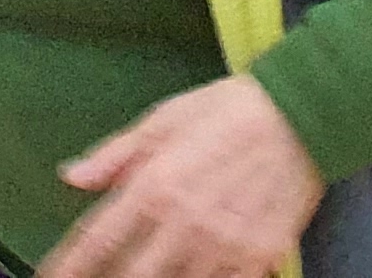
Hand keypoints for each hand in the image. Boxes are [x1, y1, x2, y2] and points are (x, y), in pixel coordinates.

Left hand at [38, 76, 322, 277]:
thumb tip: (71, 176)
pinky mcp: (258, 258)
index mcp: (154, 186)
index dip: (69, 266)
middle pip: (131, 276)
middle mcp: (184, 223)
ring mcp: (223, 246)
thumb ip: (113, 156)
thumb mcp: (161, 120)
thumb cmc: (229, 111)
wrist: (303, 116)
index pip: (97, 239)